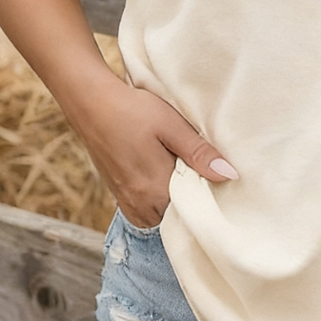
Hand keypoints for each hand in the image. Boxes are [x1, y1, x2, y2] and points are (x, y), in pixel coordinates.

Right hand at [0, 0, 237, 230]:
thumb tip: (231, 176)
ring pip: (161, 216)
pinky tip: (167, 179)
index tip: (226, 193)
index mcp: (155, 190)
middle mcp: (139, 203)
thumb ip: (199, 154)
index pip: (192, 215)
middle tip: (210, 182)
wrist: (89, 101)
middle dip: (193, 205)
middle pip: (177, 218)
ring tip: (189, 179)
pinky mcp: (118, 194)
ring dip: (175, 203)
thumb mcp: (172, 126)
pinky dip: (159, 201)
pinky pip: (146, 211)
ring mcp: (126, 201)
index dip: (209, 204)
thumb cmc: (132, 109)